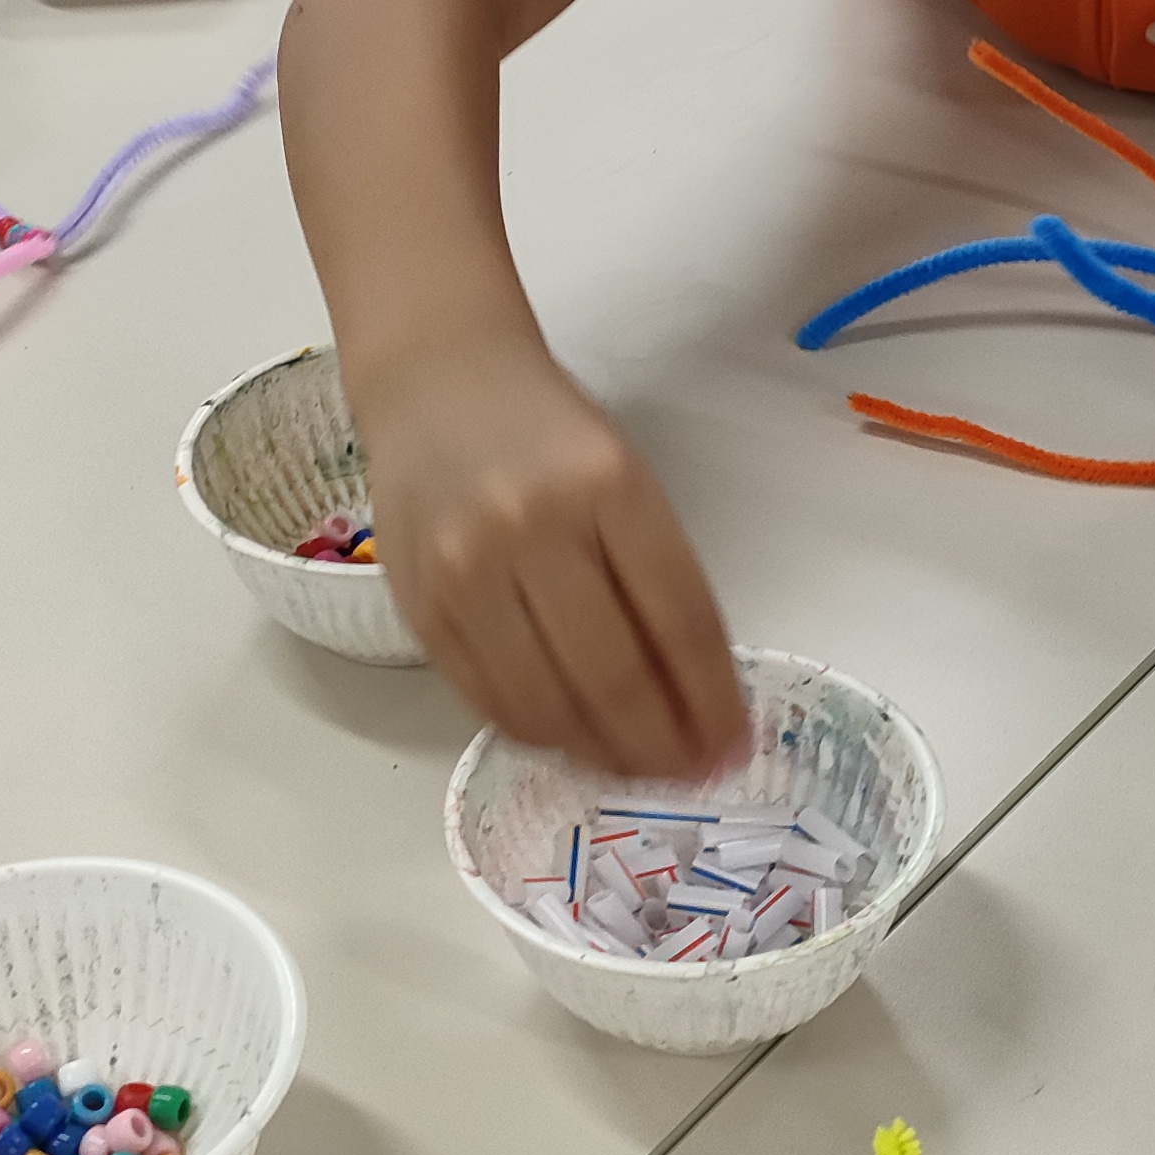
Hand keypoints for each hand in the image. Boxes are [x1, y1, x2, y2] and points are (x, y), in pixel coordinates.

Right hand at [368, 334, 747, 772]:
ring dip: (602, 753)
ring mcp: (465, 573)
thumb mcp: (626, 477)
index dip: (712, 699)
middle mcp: (530, 530)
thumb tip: (698, 695)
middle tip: (689, 772)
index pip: (679, 620)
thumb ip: (659, 577)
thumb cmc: (548, 431)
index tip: (735, 746)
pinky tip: (572, 735)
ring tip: (636, 765)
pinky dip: (539, 733)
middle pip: (611, 676)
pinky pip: (487, 701)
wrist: (437, 381)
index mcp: (607, 486)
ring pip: (546, 705)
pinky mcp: (420, 607)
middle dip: (662, 745)